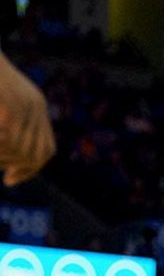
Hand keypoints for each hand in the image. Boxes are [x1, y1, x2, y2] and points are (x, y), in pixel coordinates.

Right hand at [0, 58, 54, 185]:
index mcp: (36, 105)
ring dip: (8, 159)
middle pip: (40, 153)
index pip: (46, 149)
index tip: (13, 177)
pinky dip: (3, 147)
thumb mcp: (3, 97)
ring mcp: (26, 104)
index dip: (33, 168)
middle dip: (24, 169)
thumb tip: (9, 146)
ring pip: (24, 149)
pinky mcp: (12, 103)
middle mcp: (36, 105)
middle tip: (8, 178)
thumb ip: (9, 119)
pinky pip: (11, 137)